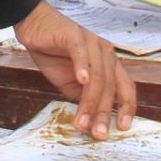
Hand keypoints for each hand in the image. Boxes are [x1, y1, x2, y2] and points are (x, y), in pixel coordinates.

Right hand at [13, 0, 135, 138]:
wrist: (34, 27)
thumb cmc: (54, 53)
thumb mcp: (70, 83)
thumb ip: (82, 97)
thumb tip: (91, 118)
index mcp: (109, 64)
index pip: (125, 87)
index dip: (126, 108)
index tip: (122, 127)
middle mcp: (105, 52)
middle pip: (110, 86)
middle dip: (103, 112)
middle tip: (97, 133)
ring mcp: (92, 42)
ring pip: (97, 75)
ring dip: (89, 101)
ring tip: (82, 120)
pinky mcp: (74, 35)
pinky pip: (81, 53)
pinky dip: (82, 67)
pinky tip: (80, 81)